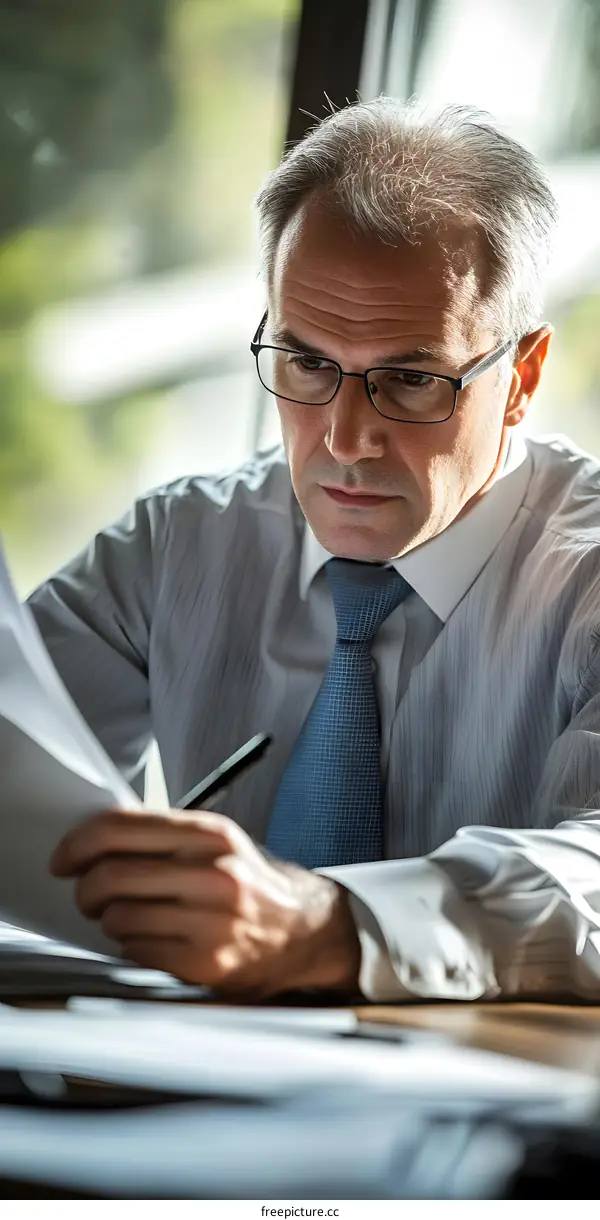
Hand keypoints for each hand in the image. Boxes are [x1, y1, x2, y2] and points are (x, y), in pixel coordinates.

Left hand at [50, 809, 361, 998]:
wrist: (304, 931)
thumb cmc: (250, 883)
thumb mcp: (217, 843)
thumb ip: (164, 836)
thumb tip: (95, 838)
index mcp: (211, 834)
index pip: (120, 827)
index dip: (78, 843)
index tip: (63, 857)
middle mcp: (214, 873)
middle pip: (110, 875)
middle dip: (86, 888)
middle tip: (88, 894)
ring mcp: (210, 920)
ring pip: (118, 917)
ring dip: (110, 919)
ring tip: (127, 917)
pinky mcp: (205, 961)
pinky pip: (137, 950)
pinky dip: (133, 944)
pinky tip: (152, 938)